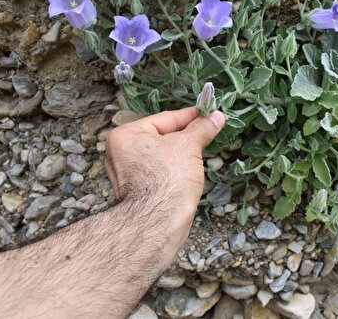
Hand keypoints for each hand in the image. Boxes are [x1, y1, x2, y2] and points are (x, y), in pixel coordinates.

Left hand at [105, 107, 224, 205]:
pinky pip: (159, 172)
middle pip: (162, 137)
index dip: (190, 116)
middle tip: (209, 130)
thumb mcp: (189, 146)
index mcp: (126, 135)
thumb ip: (202, 129)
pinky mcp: (137, 192)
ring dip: (181, 154)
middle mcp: (121, 153)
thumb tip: (216, 116)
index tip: (209, 114)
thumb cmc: (167, 179)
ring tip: (202, 150)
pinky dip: (174, 170)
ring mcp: (127, 174)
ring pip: (161, 156)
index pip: (165, 119)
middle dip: (186, 136)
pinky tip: (190, 171)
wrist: (157, 223)